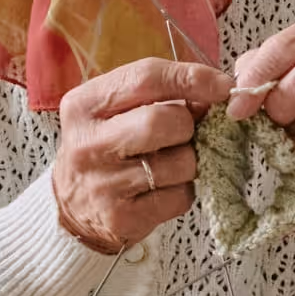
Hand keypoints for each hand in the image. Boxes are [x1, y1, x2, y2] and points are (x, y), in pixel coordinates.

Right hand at [49, 56, 227, 254]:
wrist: (71, 211)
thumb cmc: (104, 150)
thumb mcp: (115, 112)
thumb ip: (158, 95)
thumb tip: (214, 93)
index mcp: (84, 105)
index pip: (146, 78)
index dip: (192, 78)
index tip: (224, 85)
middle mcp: (88, 143)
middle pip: (165, 120)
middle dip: (188, 126)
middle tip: (182, 135)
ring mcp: (103, 183)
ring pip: (181, 162)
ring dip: (189, 161)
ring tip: (168, 164)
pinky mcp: (122, 217)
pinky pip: (180, 197)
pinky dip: (183, 191)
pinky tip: (162, 189)